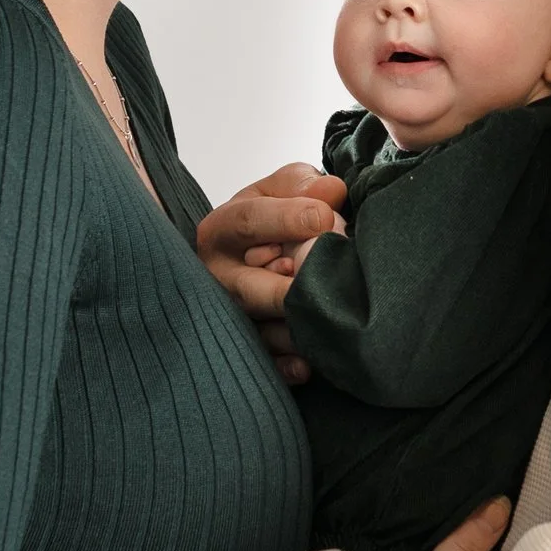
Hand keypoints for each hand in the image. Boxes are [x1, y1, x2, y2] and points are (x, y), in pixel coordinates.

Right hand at [196, 165, 345, 383]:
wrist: (258, 253)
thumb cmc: (273, 218)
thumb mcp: (283, 189)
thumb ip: (305, 185)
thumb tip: (331, 192)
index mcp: (222, 230)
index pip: (249, 222)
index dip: (288, 220)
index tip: (324, 219)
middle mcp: (218, 276)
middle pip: (251, 288)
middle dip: (292, 288)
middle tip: (326, 281)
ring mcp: (230, 315)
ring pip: (262, 331)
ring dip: (298, 328)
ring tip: (329, 318)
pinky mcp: (246, 347)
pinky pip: (266, 363)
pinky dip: (289, 365)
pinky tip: (310, 361)